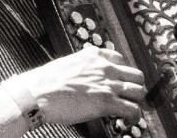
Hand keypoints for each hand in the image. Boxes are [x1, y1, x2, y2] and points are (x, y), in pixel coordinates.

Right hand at [15, 45, 145, 125]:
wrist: (37, 94)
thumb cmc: (45, 82)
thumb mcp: (66, 63)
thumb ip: (81, 65)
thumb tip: (84, 74)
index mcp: (93, 55)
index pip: (120, 59)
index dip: (122, 72)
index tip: (120, 80)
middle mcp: (104, 67)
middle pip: (136, 75)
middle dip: (134, 87)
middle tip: (128, 97)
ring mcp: (108, 85)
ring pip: (139, 91)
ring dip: (136, 102)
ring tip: (129, 110)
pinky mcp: (107, 103)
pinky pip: (133, 110)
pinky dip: (133, 117)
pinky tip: (126, 121)